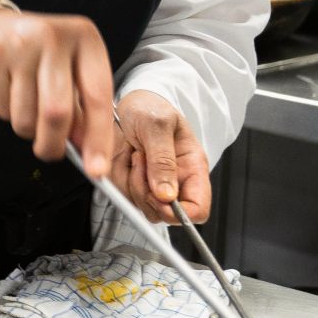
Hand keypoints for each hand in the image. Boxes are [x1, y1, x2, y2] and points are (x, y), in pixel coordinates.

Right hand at [0, 6, 115, 171]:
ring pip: (26, 116)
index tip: (97, 169)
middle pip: (57, 112)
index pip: (97, 95)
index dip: (98, 137)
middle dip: (53, 143)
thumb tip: (89, 151)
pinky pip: (1, 109)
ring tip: (24, 105)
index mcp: (84, 37)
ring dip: (26, 127)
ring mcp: (18, 45)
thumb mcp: (68, 70)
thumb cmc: (36, 53)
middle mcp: (53, 36)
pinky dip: (5, 112)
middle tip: (50, 151)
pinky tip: (5, 90)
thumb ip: (82, 107)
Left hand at [110, 89, 210, 223]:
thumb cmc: (150, 108)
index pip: (198, 210)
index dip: (181, 213)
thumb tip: (166, 195)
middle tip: (142, 162)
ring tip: (136, 153)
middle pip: (164, 215)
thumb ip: (163, 159)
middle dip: (148, 194)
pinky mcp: (130, 184)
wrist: (127, 103)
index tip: (161, 197)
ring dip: (132, 182)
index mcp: (192, 169)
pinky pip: (121, 196)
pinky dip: (118, 178)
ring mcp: (152, 185)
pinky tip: (125, 157)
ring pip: (141, 207)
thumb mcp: (158, 125)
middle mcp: (174, 182)